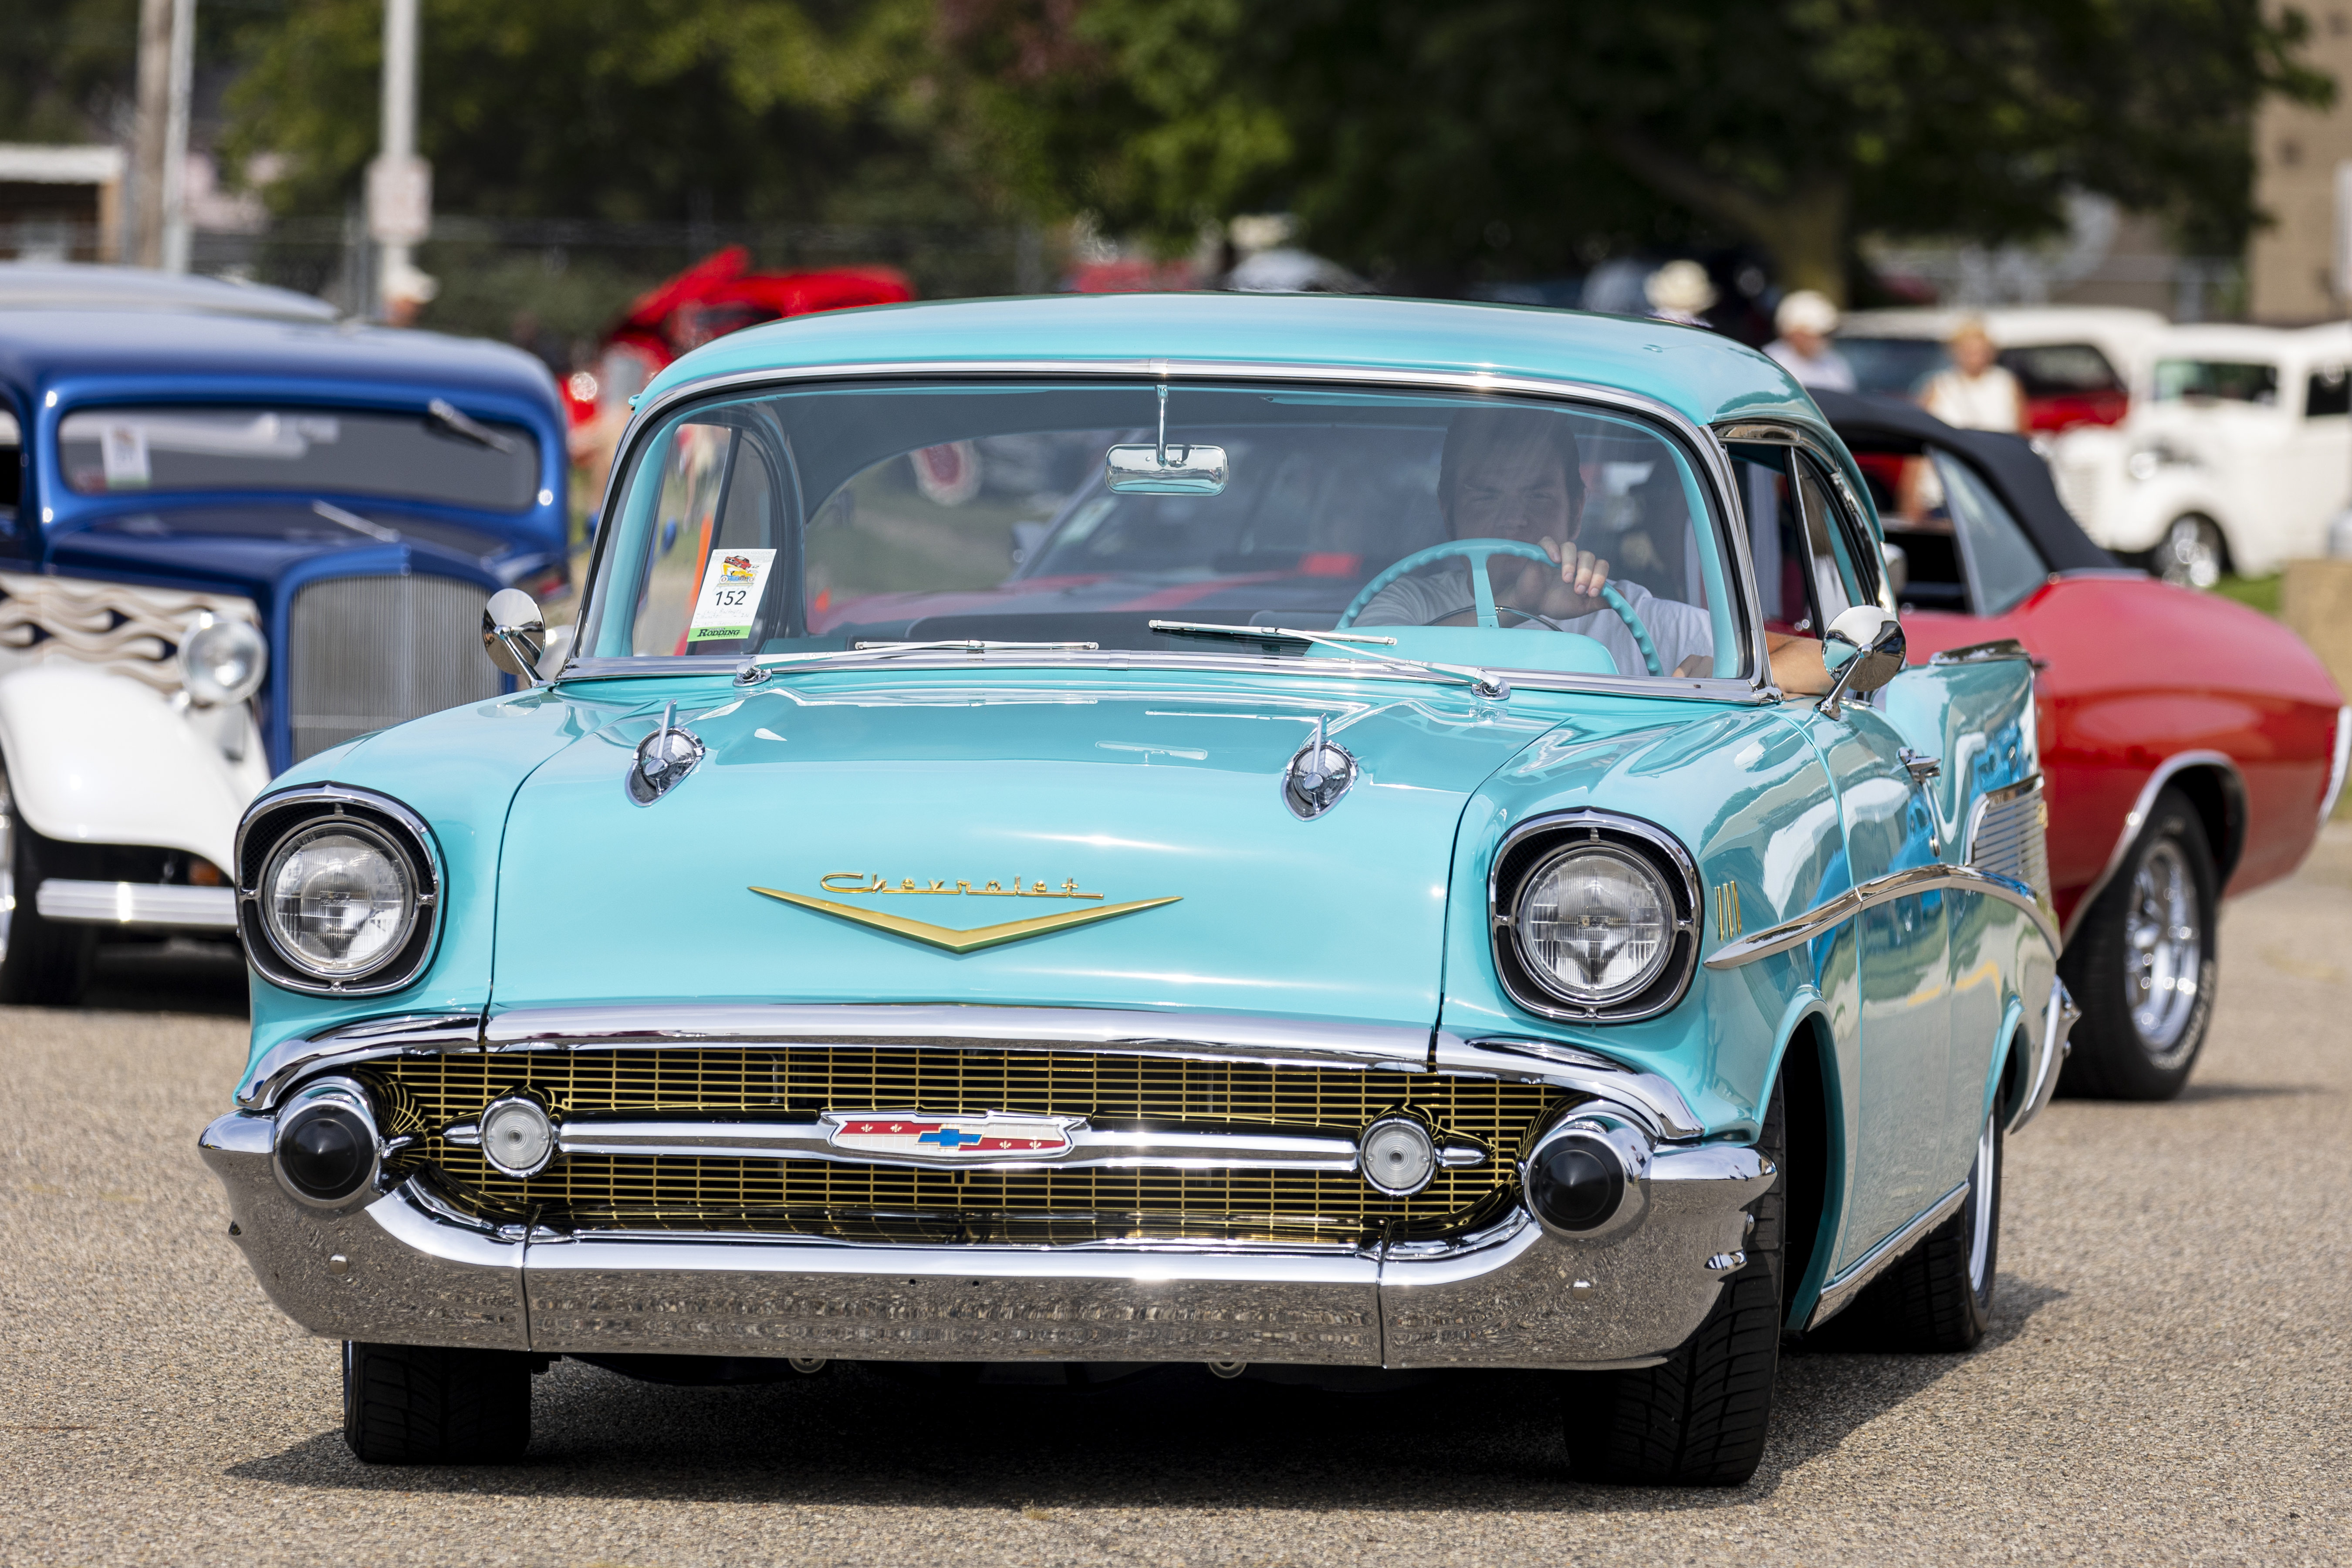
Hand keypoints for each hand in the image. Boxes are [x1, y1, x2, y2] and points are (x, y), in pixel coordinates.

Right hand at [1496, 537, 1610, 620]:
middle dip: (1586, 574)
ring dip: (1571, 563)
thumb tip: (1622, 596)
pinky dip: (1552, 548)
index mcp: (1587, 571)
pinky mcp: (1541, 552)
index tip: (1592, 593)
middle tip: (1578, 590)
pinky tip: (1554, 561)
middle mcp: (1575, 560)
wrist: (1533, 606)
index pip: (1601, 565)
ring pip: (1570, 547)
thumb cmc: (1557, 604)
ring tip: (1566, 580)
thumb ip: (1600, 601)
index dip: (1600, 578)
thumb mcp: (1582, 606)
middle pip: (1588, 556)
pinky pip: (1548, 541)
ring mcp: (1558, 555)